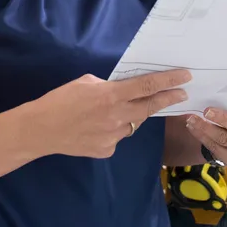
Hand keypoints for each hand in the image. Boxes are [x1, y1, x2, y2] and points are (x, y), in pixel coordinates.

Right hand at [33, 69, 190, 158]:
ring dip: (131, 115)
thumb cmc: (60, 100)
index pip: (148, 86)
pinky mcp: (107, 150)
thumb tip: (121, 90)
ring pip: (132, 123)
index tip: (185, 77)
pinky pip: (117, 137)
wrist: (41, 130)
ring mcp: (114, 136)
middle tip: (181, 93)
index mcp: (111, 95)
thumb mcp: (85, 82)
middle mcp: (117, 116)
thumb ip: (108, 86)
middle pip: (150, 106)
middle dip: (169, 98)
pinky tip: (95, 128)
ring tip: (112, 111)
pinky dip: (112, 130)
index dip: (169, 81)